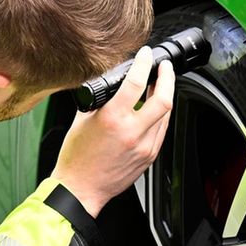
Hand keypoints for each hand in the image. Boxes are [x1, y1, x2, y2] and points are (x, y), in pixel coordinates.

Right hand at [51, 46, 175, 217]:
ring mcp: (144, 146)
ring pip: (166, 115)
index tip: (145, 55)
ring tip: (159, 86)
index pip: (136, 82)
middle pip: (164, 98)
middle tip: (164, 68)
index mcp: (113, 119)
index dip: (144, 63)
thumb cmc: (77, 158)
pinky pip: (161, 131)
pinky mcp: (148, 157)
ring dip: (165, 97)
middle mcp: (132, 132)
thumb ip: (100, 99)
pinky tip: (154, 110)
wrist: (80, 189)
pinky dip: (160, 116)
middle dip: (168, 78)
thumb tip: (111, 83)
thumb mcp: (82, 120)